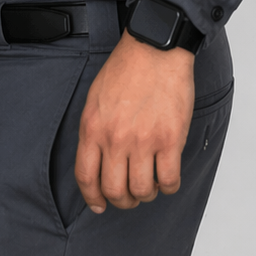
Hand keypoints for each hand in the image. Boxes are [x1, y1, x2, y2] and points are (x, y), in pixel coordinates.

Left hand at [75, 30, 194, 212]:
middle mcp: (114, 138)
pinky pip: (168, 180)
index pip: (86, 177)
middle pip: (114, 191)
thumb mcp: (95, 99)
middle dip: (122, 200)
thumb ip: (94, 131)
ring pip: (142, 190)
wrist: (154, 50)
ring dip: (146, 194)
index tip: (99, 205)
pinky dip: (168, 186)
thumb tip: (97, 162)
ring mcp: (143, 141)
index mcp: (92, 128)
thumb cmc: (125, 70)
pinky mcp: (169, 140)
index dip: (92, 198)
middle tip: (129, 195)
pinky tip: (166, 176)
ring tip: (149, 182)